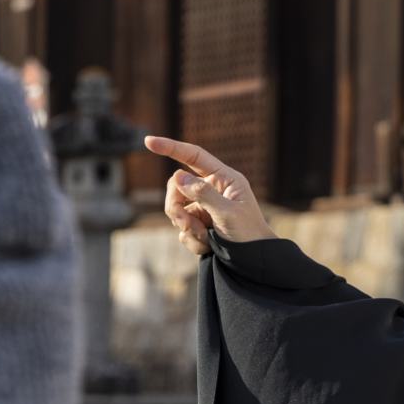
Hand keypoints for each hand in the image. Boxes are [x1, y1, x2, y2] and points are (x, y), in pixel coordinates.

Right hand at [145, 136, 276, 256]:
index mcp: (224, 179)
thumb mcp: (228, 213)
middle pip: (176, 186)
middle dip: (176, 206)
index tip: (149, 141)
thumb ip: (204, 194)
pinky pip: (181, 229)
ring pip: (175, 208)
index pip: (194, 156)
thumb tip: (178, 176)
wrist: (255, 261)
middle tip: (187, 224)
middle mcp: (212, 189)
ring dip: (186, 227)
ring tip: (205, 237)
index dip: (171, 147)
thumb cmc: (249, 233)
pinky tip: (209, 246)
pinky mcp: (198, 224)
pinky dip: (191, 240)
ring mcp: (203, 207)